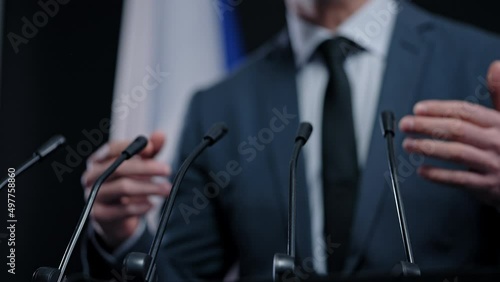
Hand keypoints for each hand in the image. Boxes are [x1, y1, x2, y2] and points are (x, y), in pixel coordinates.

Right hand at [81, 131, 170, 247]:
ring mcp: (93, 196)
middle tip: (167, 170)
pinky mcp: (99, 215)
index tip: (151, 148)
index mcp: (98, 161)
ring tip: (166, 189)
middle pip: (119, 167)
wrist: (116, 219)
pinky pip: (123, 209)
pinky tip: (152, 205)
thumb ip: (149, 151)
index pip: (112, 148)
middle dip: (146, 168)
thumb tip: (160, 135)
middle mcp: (92, 177)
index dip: (131, 146)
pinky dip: (141, 207)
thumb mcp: (139, 166)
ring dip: (149, 187)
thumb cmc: (126, 186)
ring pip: (123, 187)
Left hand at [399, 61, 499, 207]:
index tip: (418, 109)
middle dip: (427, 125)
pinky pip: (459, 179)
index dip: (439, 109)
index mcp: (498, 123)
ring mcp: (492, 164)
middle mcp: (496, 142)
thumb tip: (495, 66)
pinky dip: (438, 175)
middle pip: (456, 130)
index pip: (465, 112)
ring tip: (409, 144)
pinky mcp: (487, 185)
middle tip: (406, 124)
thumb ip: (499, 94)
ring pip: (456, 152)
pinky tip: (423, 171)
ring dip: (428, 147)